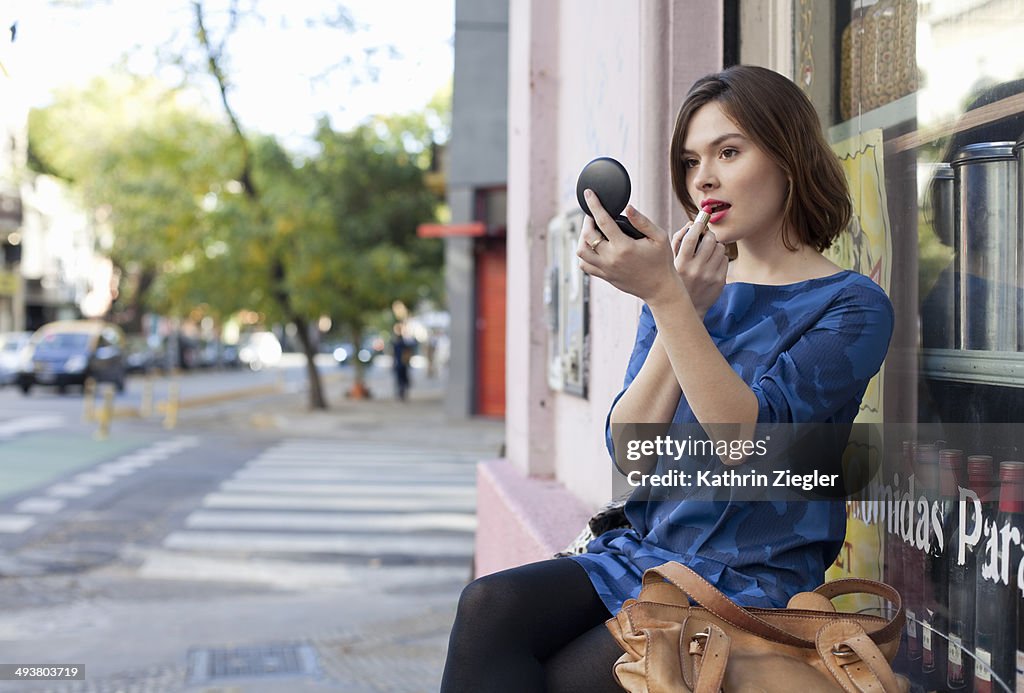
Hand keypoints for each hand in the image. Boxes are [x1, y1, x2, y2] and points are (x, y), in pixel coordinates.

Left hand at [576, 190, 681, 304]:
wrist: (660, 289)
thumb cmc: (662, 261)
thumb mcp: (659, 237)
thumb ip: (642, 221)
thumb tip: (627, 207)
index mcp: (624, 247)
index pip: (602, 221)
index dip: (594, 204)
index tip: (589, 194)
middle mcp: (611, 259)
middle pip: (587, 236)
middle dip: (587, 220)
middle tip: (593, 215)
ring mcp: (606, 269)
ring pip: (581, 252)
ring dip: (582, 238)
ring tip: (592, 231)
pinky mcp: (605, 277)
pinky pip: (585, 265)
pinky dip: (583, 254)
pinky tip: (592, 247)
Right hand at [670, 222, 728, 315]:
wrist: (689, 307)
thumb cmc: (679, 279)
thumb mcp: (673, 261)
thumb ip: (679, 240)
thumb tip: (691, 224)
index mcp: (681, 264)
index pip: (691, 238)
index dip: (697, 226)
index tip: (699, 223)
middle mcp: (695, 270)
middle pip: (710, 240)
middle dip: (709, 235)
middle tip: (706, 238)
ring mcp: (709, 276)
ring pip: (720, 248)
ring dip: (716, 246)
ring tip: (709, 252)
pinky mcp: (720, 281)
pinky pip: (725, 259)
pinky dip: (720, 257)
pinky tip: (713, 263)